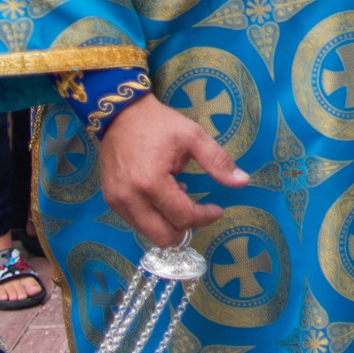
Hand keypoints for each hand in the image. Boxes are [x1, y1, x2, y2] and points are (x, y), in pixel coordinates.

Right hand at [97, 95, 250, 246]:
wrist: (120, 114)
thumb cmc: (159, 124)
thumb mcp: (193, 137)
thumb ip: (218, 161)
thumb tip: (243, 181)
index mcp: (152, 183)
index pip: (183, 217)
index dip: (205, 217)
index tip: (217, 209)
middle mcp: (131, 198)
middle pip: (163, 237)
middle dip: (186, 229)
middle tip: (198, 211)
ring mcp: (117, 202)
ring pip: (148, 234)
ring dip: (169, 223)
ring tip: (177, 197)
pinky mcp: (110, 200)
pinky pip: (136, 223)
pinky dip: (153, 217)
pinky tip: (161, 196)